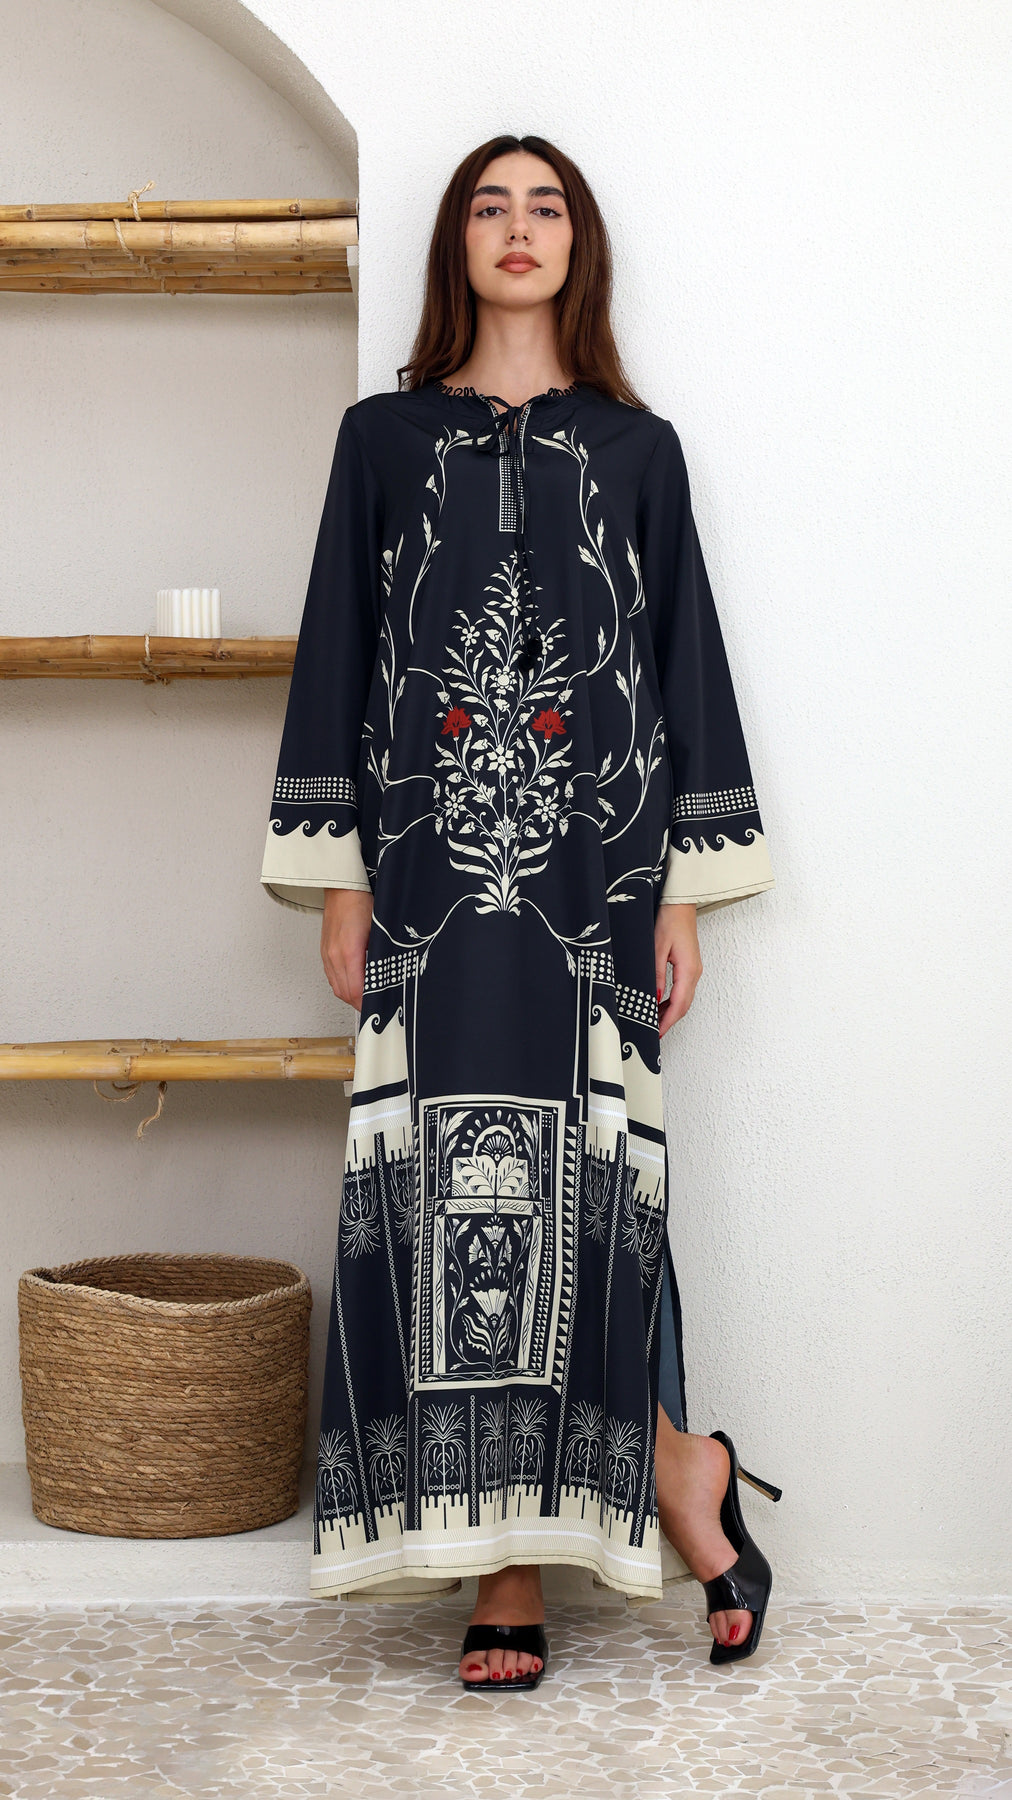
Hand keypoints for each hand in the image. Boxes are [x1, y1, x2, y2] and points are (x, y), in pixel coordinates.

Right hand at [321, 888, 372, 1008]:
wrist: (342, 888)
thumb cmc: (361, 903)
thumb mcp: (378, 931)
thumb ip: (380, 956)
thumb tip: (386, 974)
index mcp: (349, 951)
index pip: (356, 990)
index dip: (367, 1002)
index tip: (379, 1005)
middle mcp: (334, 956)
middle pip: (345, 993)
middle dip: (359, 1003)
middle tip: (374, 1005)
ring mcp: (327, 954)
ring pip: (336, 987)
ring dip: (350, 995)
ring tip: (365, 997)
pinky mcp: (324, 952)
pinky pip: (331, 977)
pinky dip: (342, 985)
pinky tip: (353, 983)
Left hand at [655, 902, 702, 1037]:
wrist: (680, 903)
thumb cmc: (670, 920)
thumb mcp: (657, 949)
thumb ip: (656, 976)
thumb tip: (654, 999)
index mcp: (688, 970)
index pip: (679, 1005)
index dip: (667, 1022)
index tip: (657, 1034)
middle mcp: (695, 972)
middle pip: (683, 1006)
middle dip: (669, 1021)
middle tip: (653, 1032)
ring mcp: (694, 969)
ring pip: (684, 999)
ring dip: (671, 1012)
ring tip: (654, 1021)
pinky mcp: (690, 965)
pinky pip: (683, 990)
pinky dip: (673, 1001)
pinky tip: (661, 1003)